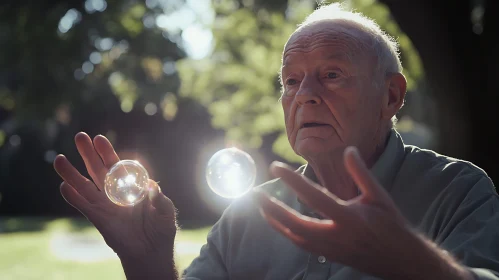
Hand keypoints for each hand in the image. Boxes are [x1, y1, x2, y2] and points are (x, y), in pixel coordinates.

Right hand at [53, 132, 176, 258]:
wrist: (152, 251)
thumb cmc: (160, 228)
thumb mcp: (165, 211)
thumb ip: (159, 198)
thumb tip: (152, 185)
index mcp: (130, 186)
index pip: (117, 165)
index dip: (107, 152)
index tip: (99, 139)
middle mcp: (114, 193)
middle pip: (97, 170)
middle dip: (88, 153)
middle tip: (80, 136)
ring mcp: (104, 205)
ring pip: (84, 186)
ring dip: (71, 173)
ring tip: (59, 159)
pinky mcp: (98, 219)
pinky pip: (83, 206)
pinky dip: (73, 197)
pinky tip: (64, 186)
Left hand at [254, 146, 422, 278]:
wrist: (402, 261)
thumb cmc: (392, 225)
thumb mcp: (379, 196)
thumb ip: (361, 173)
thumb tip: (349, 149)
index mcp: (350, 217)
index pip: (314, 196)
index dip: (293, 180)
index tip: (276, 166)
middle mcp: (337, 235)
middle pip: (295, 223)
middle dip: (272, 208)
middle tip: (254, 193)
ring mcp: (331, 249)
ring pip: (294, 236)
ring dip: (275, 221)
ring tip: (260, 206)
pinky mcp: (329, 256)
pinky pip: (301, 244)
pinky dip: (286, 232)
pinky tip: (277, 221)